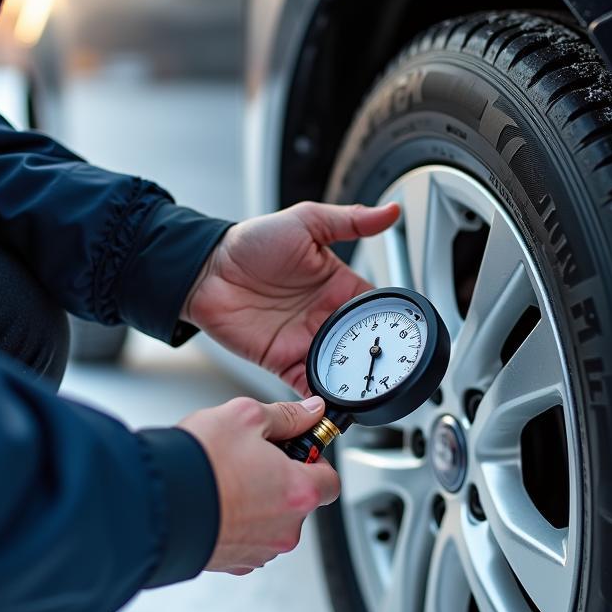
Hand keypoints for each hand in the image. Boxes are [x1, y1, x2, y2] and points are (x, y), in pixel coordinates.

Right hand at [180, 395, 339, 574]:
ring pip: (271, 521)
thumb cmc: (199, 464)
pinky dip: (236, 521)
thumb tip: (310, 412)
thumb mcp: (245, 416)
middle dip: (281, 478)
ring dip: (258, 501)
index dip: (315, 460)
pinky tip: (215, 500)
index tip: (297, 448)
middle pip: (299, 500)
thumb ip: (287, 416)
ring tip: (226, 478)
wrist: (154, 504)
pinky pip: (246, 538)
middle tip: (251, 458)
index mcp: (298, 492)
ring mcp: (260, 551)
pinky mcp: (234, 563)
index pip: (331, 479)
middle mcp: (285, 528)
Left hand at [183, 201, 400, 393]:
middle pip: (362, 344)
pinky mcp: (283, 361)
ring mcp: (304, 340)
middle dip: (376, 357)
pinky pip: (308, 383)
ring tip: (369, 388)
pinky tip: (335, 400)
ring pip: (340, 368)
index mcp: (337, 285)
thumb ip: (351, 221)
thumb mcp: (306, 221)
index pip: (374, 308)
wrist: (206, 270)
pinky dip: (322, 396)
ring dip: (353, 379)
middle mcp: (324, 316)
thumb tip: (389, 211)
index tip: (404, 332)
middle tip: (389, 366)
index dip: (390, 321)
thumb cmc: (250, 243)